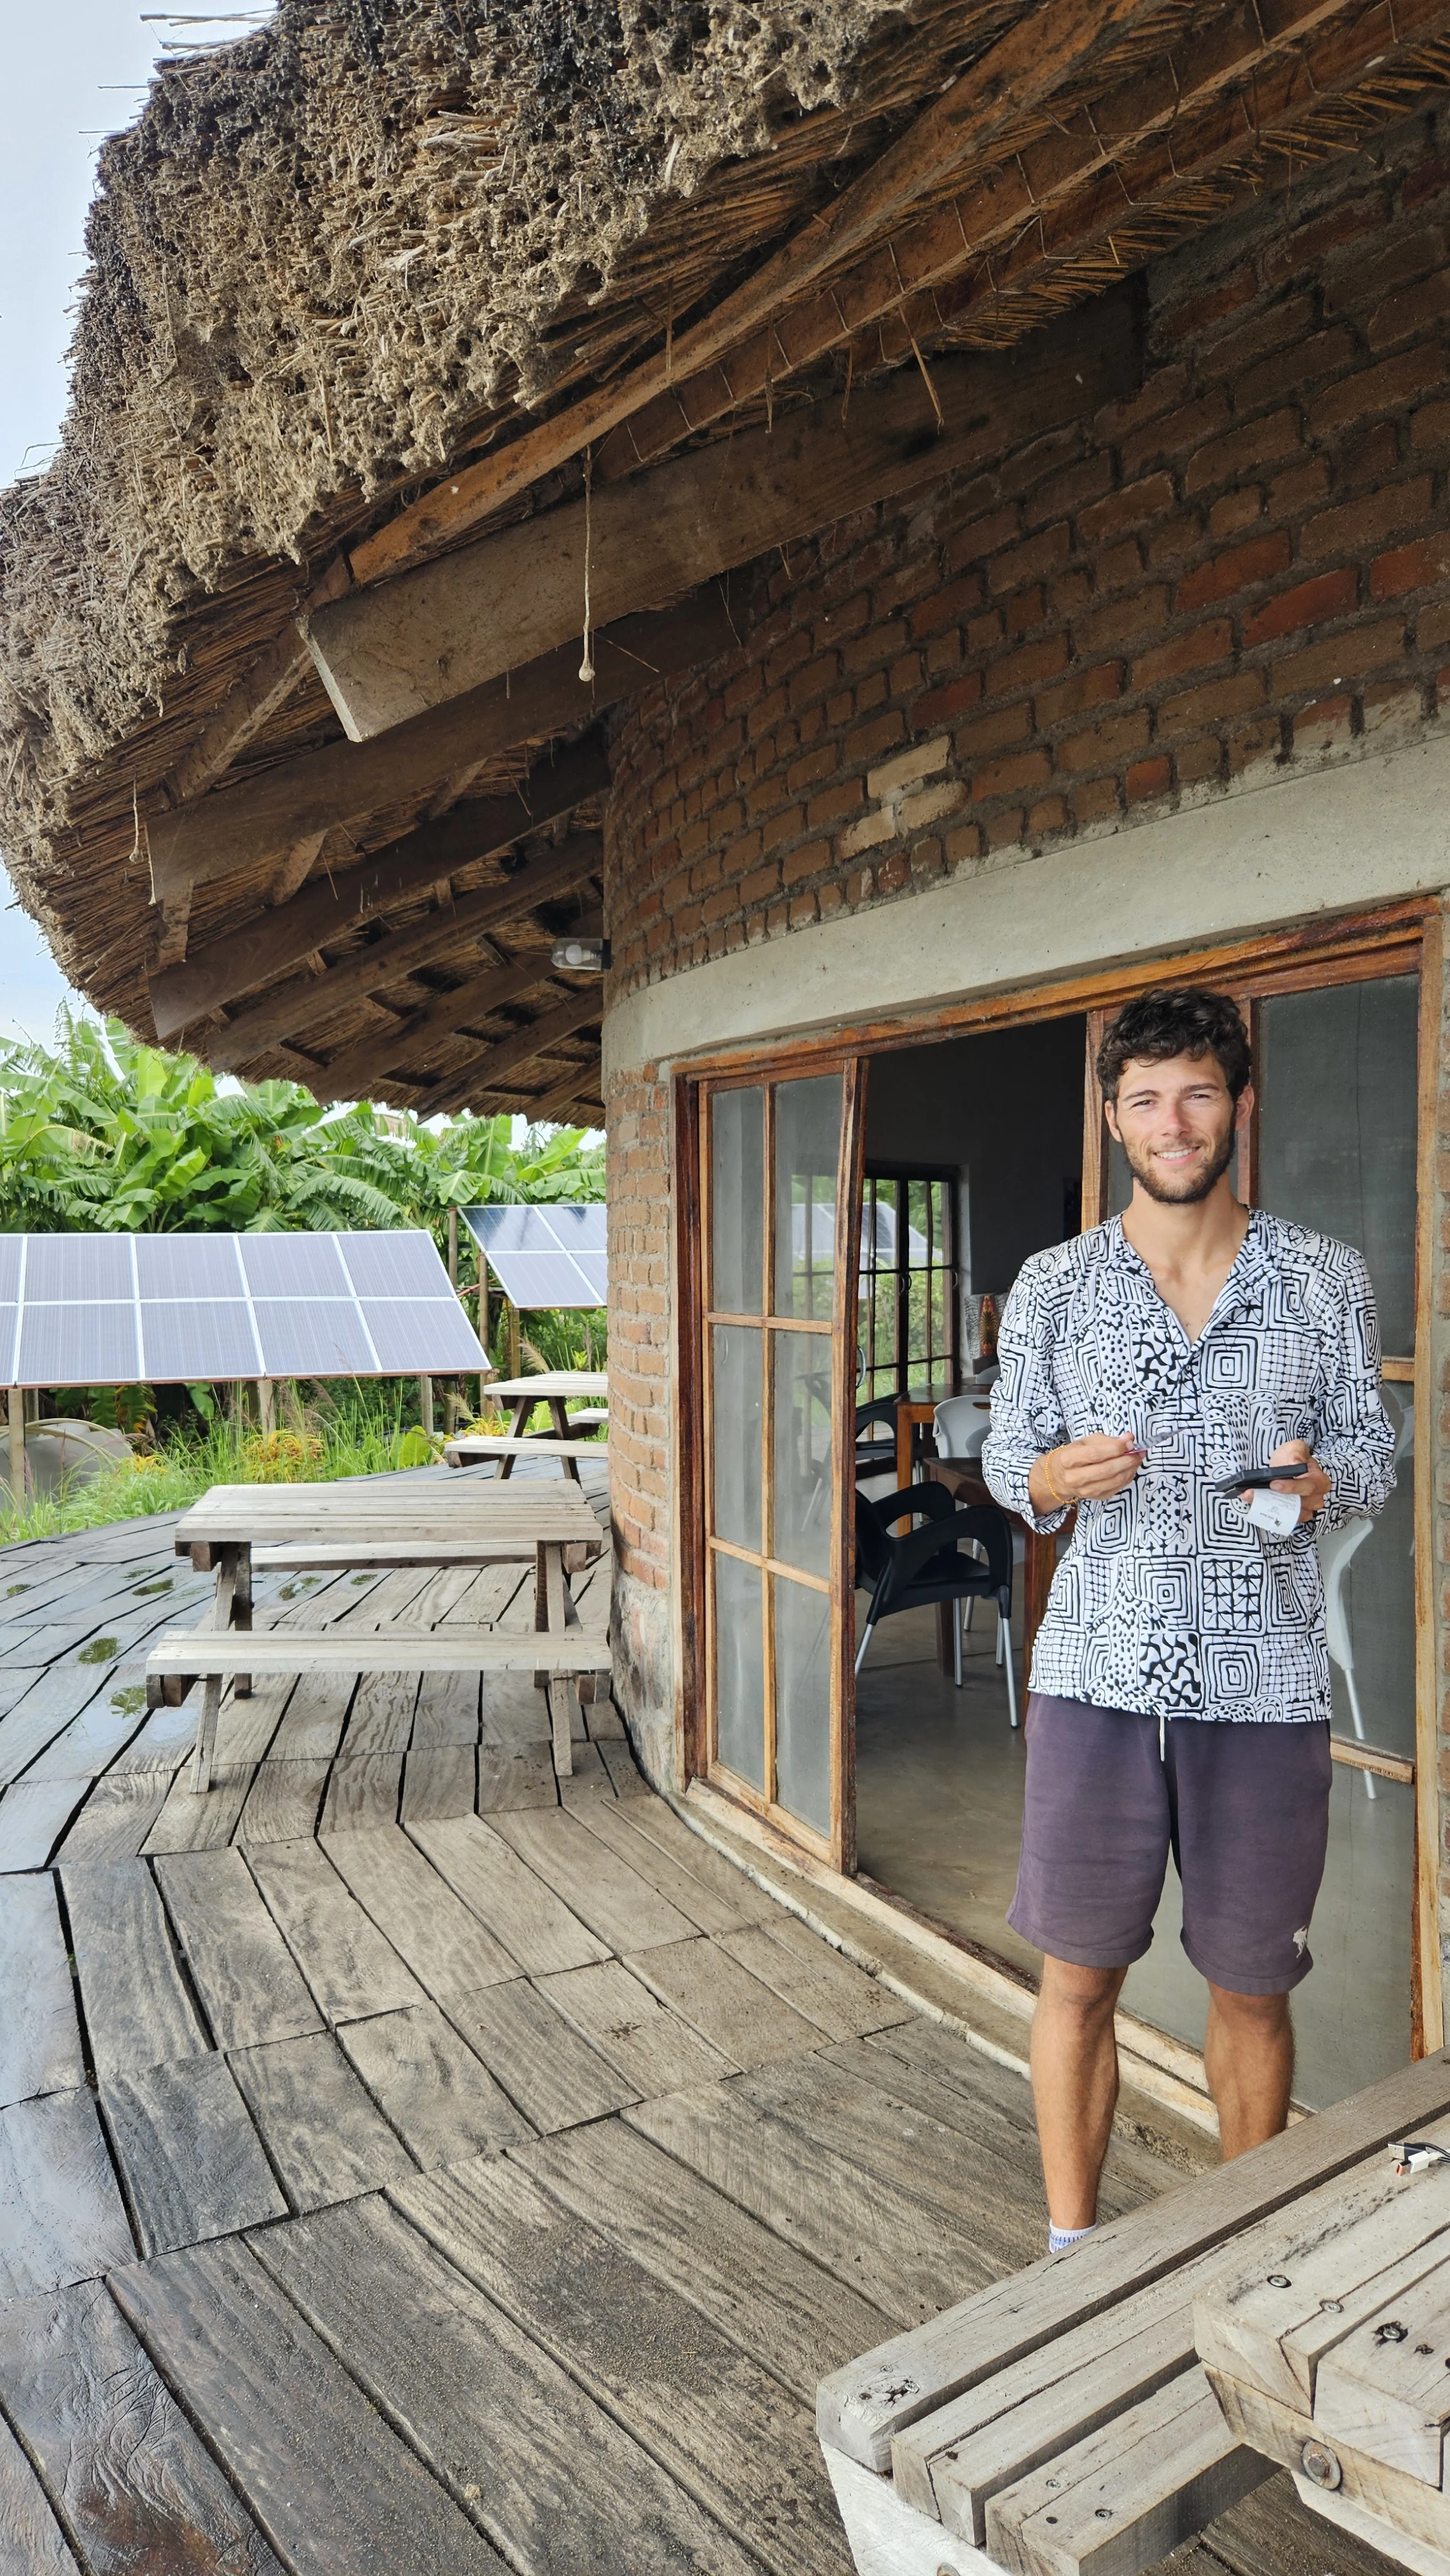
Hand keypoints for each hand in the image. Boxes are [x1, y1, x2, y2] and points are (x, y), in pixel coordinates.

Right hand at [1029, 1434, 1144, 1513]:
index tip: (1129, 1442)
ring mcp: (1085, 1490)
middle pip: (1106, 1469)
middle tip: (1139, 1451)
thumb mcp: (1085, 1442)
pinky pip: (1117, 1488)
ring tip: (1137, 1459)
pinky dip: (1128, 1477)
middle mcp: (1074, 1477)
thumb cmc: (1074, 1455)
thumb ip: (1107, 1440)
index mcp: (1068, 1459)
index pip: (1095, 1454)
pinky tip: (1130, 1469)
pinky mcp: (1096, 1498)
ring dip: (1130, 1469)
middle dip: (1127, 1460)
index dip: (1115, 1448)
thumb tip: (1129, 1438)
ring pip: (1114, 1480)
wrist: (1060, 1477)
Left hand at [1247, 1439, 1330, 1519]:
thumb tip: (1296, 1462)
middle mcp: (1315, 1499)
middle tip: (1255, 1493)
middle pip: (1299, 1505)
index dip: (1292, 1487)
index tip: (1274, 1483)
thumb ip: (1297, 1452)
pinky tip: (1252, 1501)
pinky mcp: (1293, 1516)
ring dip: (1267, 1507)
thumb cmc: (1293, 1457)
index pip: (1309, 1487)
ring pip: (1288, 1515)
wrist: (1286, 1466)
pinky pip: (1280, 1517)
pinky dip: (1265, 1511)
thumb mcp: (1295, 1448)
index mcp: (1320, 1481)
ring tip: (1249, 1496)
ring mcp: (1305, 1510)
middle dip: (1275, 1500)